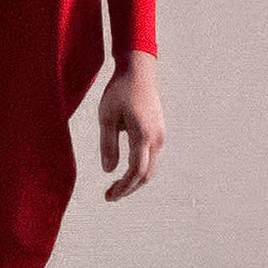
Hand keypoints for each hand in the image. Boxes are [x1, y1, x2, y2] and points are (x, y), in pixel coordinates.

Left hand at [98, 50, 164, 200]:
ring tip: (115, 187)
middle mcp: (156, 138)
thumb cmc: (119, 91)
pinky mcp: (159, 132)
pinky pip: (151, 158)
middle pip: (146, 174)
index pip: (135, 171)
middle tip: (110, 196)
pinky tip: (125, 171)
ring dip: (134, 180)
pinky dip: (139, 170)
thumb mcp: (107, 117)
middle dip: (128, 188)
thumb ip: (108, 145)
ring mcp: (160, 135)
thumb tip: (108, 171)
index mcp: (143, 135)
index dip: (123, 187)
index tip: (109, 196)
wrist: (139, 71)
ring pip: (150, 168)